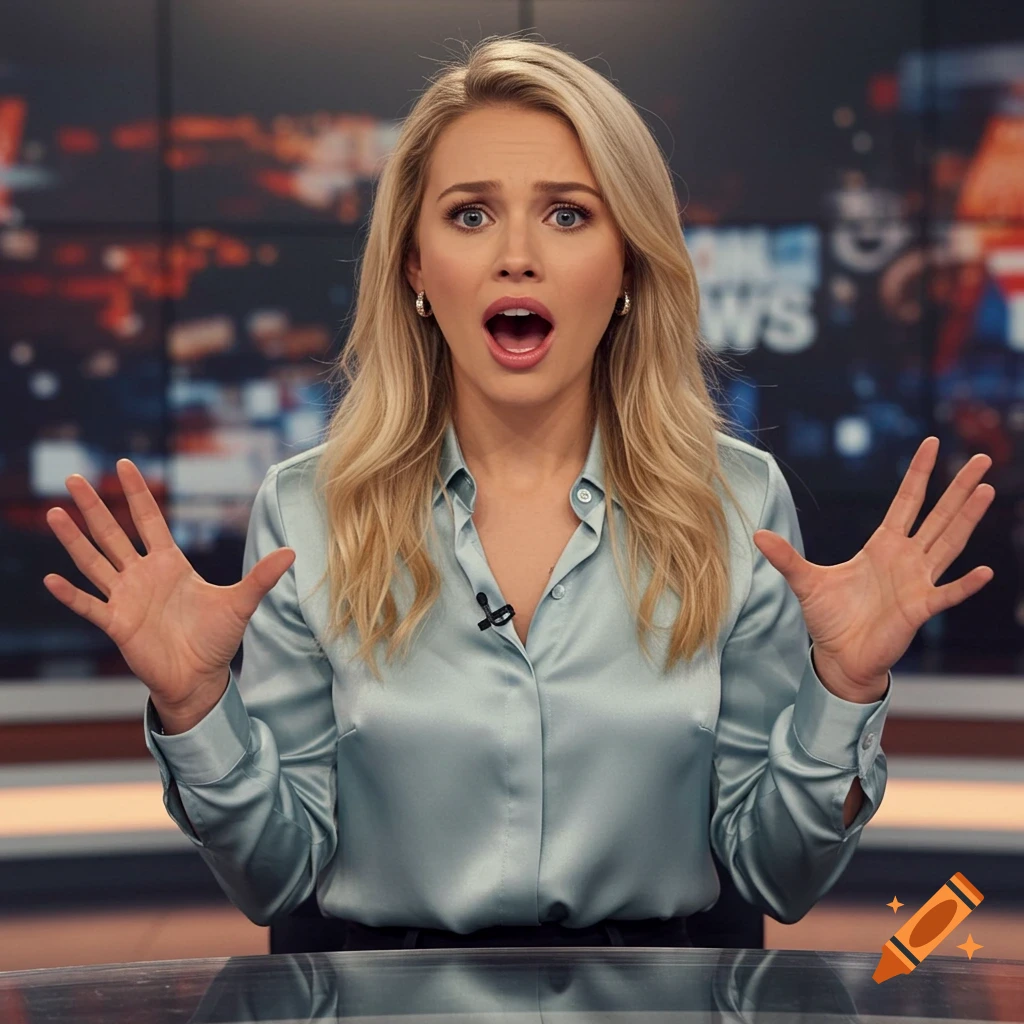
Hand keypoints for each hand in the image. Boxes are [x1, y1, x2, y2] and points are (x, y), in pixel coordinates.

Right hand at [44, 459, 294, 710]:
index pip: (149, 520)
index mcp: (170, 564)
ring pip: (94, 561)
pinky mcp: (117, 623)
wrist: (200, 677)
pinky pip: (89, 605)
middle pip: (113, 533)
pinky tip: (51, 579)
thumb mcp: (241, 603)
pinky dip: (70, 594)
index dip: (137, 493)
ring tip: (54, 513)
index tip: (123, 465)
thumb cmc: (217, 639)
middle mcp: (143, 575)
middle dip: (95, 507)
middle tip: (73, 477)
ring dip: (74, 539)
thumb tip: (292, 553)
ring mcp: (126, 597)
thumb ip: (262, 577)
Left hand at [752, 438, 994, 695]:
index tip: (931, 443)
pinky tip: (985, 572)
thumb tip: (757, 534)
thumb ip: (786, 557)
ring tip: (987, 490)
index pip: (907, 502)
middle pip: (938, 515)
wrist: (839, 656)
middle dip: (958, 487)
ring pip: (948, 543)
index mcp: (882, 545)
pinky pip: (946, 594)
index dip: (919, 473)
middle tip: (982, 458)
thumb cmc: (829, 618)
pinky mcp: (919, 609)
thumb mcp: (805, 581)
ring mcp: (917, 582)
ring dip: (967, 519)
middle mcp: (906, 558)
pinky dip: (964, 585)